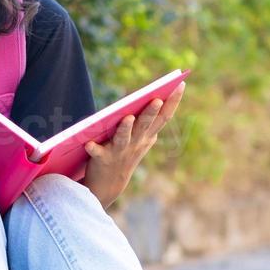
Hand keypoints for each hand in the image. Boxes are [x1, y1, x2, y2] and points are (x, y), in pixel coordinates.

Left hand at [82, 82, 184, 206]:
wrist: (109, 185)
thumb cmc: (126, 155)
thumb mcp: (142, 139)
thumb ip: (149, 122)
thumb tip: (159, 99)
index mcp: (147, 136)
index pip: (164, 117)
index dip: (173, 102)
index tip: (181, 84)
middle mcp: (136, 143)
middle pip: (145, 125)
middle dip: (151, 112)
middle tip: (157, 99)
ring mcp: (119, 152)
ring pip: (123, 138)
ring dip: (126, 128)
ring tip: (127, 117)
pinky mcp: (102, 159)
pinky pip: (97, 153)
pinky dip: (94, 148)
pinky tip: (88, 143)